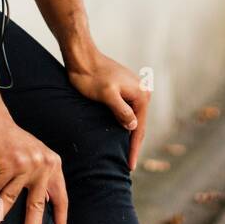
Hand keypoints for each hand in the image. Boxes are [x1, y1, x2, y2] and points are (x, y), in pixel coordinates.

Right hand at [0, 117, 67, 223]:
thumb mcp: (32, 156)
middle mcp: (43, 164)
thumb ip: (39, 177)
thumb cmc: (9, 138)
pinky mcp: (8, 162)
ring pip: (8, 201)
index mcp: (53, 165)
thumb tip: (44, 205)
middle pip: (37, 206)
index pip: (61, 198)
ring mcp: (26, 163)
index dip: (60, 220)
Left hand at [66, 50, 149, 171]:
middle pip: (139, 124)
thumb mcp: (106, 95)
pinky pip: (127, 110)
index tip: (130, 166)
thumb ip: (121, 111)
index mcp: (141, 94)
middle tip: (129, 165)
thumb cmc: (91, 76)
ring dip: (129, 134)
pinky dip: (124, 123)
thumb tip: (134, 127)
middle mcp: (142, 91)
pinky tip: (120, 133)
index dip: (134, 149)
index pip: (139, 128)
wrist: (82, 57)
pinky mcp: (125, 88)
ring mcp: (135, 89)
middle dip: (134, 144)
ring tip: (126, 153)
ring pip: (133, 118)